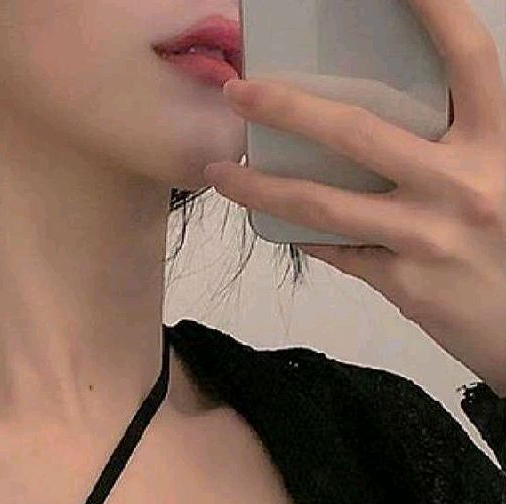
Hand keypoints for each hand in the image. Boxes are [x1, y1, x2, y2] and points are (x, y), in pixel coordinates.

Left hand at [204, 0, 505, 395]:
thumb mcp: (504, 175)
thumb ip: (464, 144)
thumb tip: (396, 121)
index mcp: (499, 142)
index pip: (468, 59)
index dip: (435, 12)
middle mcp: (464, 183)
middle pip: (358, 132)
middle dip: (287, 108)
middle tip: (238, 93)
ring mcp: (428, 236)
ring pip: (324, 203)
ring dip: (261, 187)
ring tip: (219, 173)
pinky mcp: (404, 282)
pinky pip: (338, 250)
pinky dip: (305, 233)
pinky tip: (279, 222)